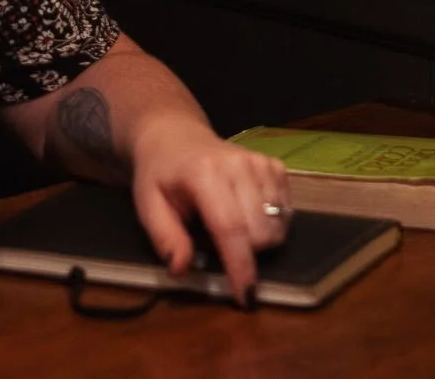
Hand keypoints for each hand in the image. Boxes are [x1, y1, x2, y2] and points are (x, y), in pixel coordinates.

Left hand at [128, 115, 289, 303]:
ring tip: (230, 230)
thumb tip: (181, 269)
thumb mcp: (148, 206)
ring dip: (258, 240)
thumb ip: (165, 238)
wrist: (177, 137)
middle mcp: (239, 165)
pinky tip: (248, 215)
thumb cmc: (160, 175)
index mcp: (204, 174)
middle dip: (245, 255)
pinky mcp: (274, 165)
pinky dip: (270, 223)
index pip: (230, 227)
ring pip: (277, 223)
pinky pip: (286, 210)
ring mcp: (261, 162)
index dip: (240, 265)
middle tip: (217, 248)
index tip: (246, 297)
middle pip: (260, 231)